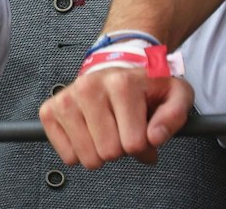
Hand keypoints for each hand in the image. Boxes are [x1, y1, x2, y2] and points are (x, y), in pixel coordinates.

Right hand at [40, 66, 193, 167]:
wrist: (115, 68)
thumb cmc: (144, 86)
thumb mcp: (175, 95)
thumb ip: (175, 116)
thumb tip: (155, 136)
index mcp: (121, 83)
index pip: (135, 143)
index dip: (145, 147)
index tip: (144, 132)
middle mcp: (89, 87)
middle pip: (109, 152)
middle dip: (121, 149)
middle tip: (124, 130)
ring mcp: (67, 99)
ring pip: (87, 157)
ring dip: (101, 152)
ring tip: (107, 130)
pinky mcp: (50, 111)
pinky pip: (66, 155)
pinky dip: (80, 152)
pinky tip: (89, 133)